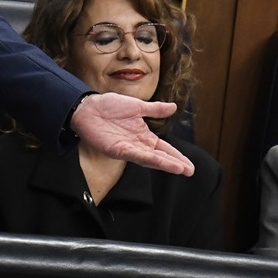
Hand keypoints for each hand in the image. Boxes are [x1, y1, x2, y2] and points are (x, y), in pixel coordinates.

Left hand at [70, 91, 194, 175]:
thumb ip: (155, 109)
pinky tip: (158, 161)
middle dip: (175, 164)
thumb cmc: (109, 106)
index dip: (176, 156)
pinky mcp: (117, 149)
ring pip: (150, 159)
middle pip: (160, 157)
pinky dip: (147, 158)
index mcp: (143, 135)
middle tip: (190, 171)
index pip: (164, 148)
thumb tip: (174, 107)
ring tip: (179, 169)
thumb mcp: (137, 106)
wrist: (88, 107)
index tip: (189, 165)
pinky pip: (134, 154)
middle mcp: (137, 144)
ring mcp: (127, 148)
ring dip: (165, 164)